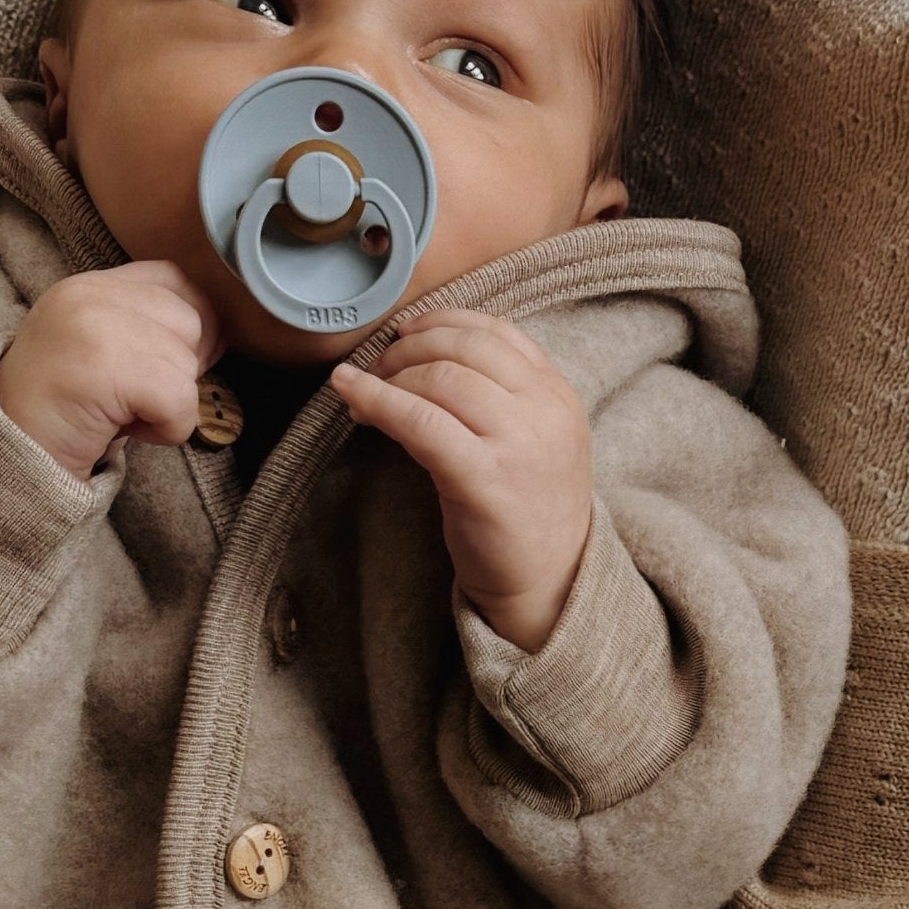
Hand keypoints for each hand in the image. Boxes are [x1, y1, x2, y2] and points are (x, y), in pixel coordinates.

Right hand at [0, 260, 219, 477]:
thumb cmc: (64, 413)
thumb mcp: (105, 353)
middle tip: (134, 398)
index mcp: (90, 286)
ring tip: (121, 414)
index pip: (173, 278)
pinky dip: (166, 428)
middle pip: (190, 321)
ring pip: (186, 364)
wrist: (6, 453)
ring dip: (168, 405)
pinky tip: (126, 430)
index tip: (171, 364)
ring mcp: (95, 326)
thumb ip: (150, 330)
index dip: (191, 324)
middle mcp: (90, 295)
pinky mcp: (104, 367)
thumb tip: (220, 335)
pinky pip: (179, 399)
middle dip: (179, 370)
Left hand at [333, 313, 591, 651]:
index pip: (496, 332)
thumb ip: (502, 396)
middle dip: (408, 349)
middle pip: (462, 350)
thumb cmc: (528, 514)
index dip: (441, 323)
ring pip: (439, 378)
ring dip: (389, 378)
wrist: (550, 585)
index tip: (406, 333)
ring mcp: (518, 445)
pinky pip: (419, 421)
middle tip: (377, 368)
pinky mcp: (484, 479)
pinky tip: (349, 394)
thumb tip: (425, 354)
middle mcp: (544, 412)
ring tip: (363, 395)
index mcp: (558, 395)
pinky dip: (376, 400)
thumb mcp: (534, 440)